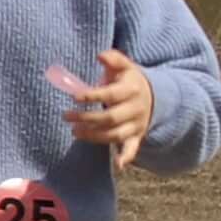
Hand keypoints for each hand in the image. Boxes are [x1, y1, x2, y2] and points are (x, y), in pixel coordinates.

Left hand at [67, 48, 155, 164]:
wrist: (155, 96)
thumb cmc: (129, 79)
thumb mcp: (125, 66)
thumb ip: (113, 59)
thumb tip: (100, 55)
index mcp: (131, 90)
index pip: (110, 95)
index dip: (92, 96)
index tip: (74, 96)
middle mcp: (135, 109)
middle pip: (110, 117)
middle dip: (86, 118)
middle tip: (65, 116)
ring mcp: (137, 124)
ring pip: (116, 134)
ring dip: (95, 136)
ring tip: (75, 132)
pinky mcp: (137, 136)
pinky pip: (133, 148)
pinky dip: (127, 157)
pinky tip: (118, 165)